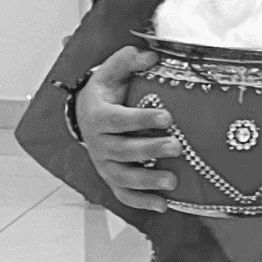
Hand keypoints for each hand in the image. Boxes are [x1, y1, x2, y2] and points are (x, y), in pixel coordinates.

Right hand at [75, 45, 178, 207]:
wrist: (85, 115)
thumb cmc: (104, 93)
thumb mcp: (110, 72)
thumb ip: (127, 60)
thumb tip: (152, 55)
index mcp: (98, 116)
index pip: (119, 120)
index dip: (142, 119)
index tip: (167, 117)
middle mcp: (98, 143)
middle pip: (123, 150)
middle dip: (150, 150)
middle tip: (176, 147)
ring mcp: (104, 164)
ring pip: (123, 177)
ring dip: (147, 181)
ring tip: (172, 181)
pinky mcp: (111, 178)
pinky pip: (123, 194)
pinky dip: (141, 202)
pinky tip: (163, 205)